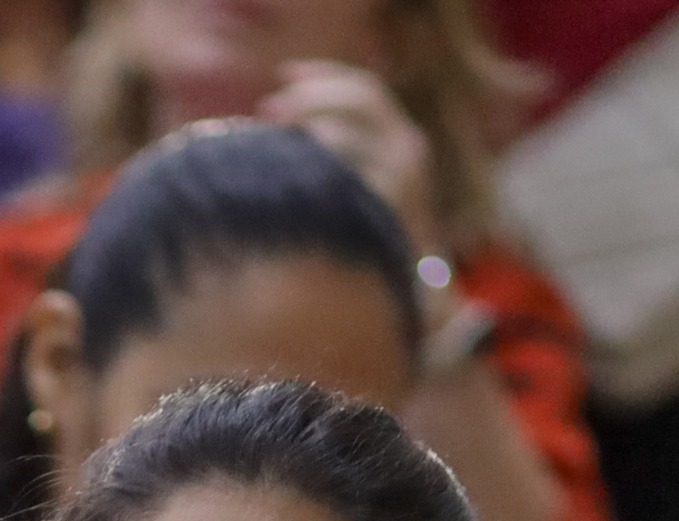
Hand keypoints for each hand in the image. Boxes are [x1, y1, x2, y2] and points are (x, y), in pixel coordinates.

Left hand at [259, 62, 441, 258]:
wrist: (404, 289)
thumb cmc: (365, 233)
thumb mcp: (359, 181)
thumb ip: (334, 148)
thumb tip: (276, 118)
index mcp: (402, 137)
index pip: (366, 88)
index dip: (325, 75)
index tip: (283, 75)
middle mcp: (409, 150)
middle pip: (360, 100)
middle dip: (311, 97)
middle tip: (269, 109)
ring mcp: (401, 179)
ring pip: (348, 136)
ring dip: (305, 131)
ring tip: (273, 139)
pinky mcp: (385, 210)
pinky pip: (342, 179)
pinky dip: (313, 168)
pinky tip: (287, 173)